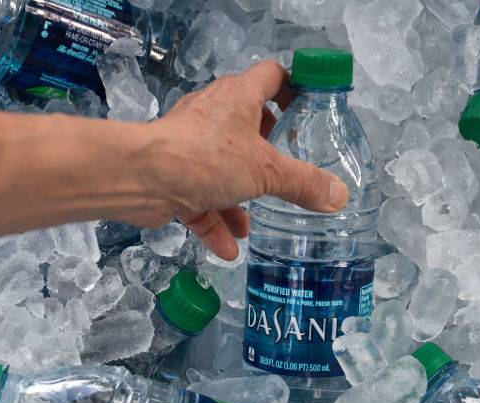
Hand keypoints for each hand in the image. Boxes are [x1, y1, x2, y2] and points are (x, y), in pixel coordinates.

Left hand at [138, 60, 349, 259]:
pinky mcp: (173, 175)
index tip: (310, 110)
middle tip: (287, 171)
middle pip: (249, 125)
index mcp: (238, 97)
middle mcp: (214, 115)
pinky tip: (228, 249)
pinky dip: (214, 222)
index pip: (272, 76)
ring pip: (223, 169)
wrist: (141, 177)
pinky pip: (200, 200)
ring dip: (239, 199)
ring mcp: (191, 145)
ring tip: (254, 224)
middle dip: (267, 153)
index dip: (294, 88)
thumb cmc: (204, 157)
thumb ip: (303, 184)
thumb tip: (338, 195)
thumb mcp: (266, 172)